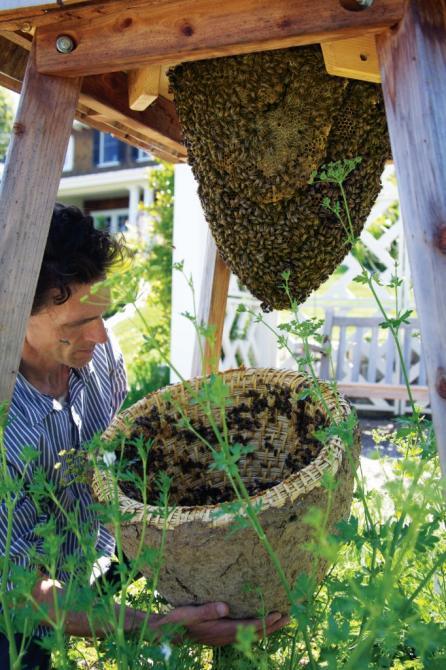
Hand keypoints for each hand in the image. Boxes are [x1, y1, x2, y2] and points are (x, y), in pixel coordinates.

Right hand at [149, 602, 288, 645]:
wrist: (167, 633)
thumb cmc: (177, 620)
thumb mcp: (189, 613)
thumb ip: (207, 611)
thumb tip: (226, 607)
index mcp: (221, 630)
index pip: (248, 626)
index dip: (264, 621)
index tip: (278, 613)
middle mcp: (226, 636)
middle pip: (255, 633)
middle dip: (272, 626)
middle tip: (289, 617)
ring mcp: (224, 637)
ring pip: (252, 635)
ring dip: (267, 628)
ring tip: (282, 620)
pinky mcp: (222, 635)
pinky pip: (245, 633)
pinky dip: (257, 628)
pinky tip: (261, 622)